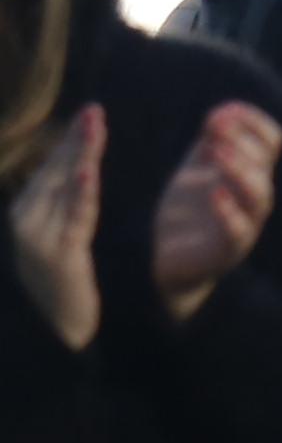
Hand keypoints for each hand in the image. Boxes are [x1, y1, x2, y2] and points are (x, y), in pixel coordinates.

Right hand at [10, 106, 102, 351]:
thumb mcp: (65, 235)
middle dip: (76, 141)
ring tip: (93, 127)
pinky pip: (74, 219)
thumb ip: (69, 204)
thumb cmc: (68, 281)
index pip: (51, 170)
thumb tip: (79, 166)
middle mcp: (25, 222)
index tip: (91, 113)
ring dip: (80, 156)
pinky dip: (81, 193)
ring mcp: (38, 239)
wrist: (63, 330)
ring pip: (63, 189)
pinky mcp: (58, 256)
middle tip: (95, 111)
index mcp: (27, 213)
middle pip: (54, 173)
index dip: (70, 141)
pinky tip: (88, 171)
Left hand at [144, 105, 278, 324]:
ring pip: (260, 195)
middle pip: (266, 163)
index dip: (252, 121)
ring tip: (215, 152)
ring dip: (240, 170)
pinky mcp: (227, 250)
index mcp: (251, 173)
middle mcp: (254, 197)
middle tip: (213, 129)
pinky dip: (228, 210)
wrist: (169, 259)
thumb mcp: (196, 169)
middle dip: (242, 140)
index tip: (221, 112)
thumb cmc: (188, 211)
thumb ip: (210, 142)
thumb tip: (222, 112)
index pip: (271, 140)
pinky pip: (238, 231)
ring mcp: (245, 224)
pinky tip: (213, 194)